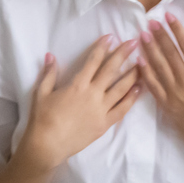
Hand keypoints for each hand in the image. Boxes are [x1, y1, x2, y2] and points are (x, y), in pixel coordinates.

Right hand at [18, 36, 139, 172]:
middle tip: (134, 42)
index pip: (93, 61)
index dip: (102, 48)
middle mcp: (92, 94)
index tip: (111, 36)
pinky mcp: (105, 123)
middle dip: (123, 54)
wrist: (48, 145)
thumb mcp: (41, 93)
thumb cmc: (42, 119)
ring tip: (142, 63)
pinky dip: (132, 98)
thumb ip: (48, 74)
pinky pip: (122, 109)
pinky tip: (140, 89)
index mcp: (77, 85)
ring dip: (133, 74)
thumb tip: (50, 55)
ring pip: (121, 88)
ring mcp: (101, 109)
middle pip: (111, 71)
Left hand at [135, 15, 183, 161]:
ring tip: (141, 36)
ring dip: (149, 50)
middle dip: (159, 36)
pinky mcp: (166, 106)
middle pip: (170, 53)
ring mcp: (174, 93)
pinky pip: (153, 86)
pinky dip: (145, 72)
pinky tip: (139, 61)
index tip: (169, 17)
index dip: (177, 30)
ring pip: (158, 67)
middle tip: (150, 22)